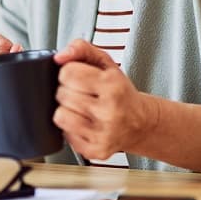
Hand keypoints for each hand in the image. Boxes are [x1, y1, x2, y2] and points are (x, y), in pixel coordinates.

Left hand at [52, 39, 155, 159]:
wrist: (141, 123)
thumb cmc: (120, 92)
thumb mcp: (106, 63)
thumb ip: (81, 49)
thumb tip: (59, 57)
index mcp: (113, 86)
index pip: (67, 73)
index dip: (69, 73)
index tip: (79, 77)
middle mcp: (110, 111)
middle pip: (62, 94)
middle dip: (68, 91)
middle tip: (83, 93)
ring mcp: (103, 134)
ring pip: (60, 116)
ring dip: (67, 110)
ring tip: (82, 108)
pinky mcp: (96, 150)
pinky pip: (65, 135)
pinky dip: (71, 128)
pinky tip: (85, 123)